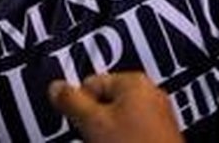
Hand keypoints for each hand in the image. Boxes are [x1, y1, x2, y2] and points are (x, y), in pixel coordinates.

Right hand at [47, 72, 181, 142]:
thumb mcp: (93, 123)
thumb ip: (71, 102)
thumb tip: (55, 88)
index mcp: (135, 81)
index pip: (90, 82)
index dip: (78, 105)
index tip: (77, 122)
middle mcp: (151, 93)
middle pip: (105, 101)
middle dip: (94, 120)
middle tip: (94, 137)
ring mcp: (159, 116)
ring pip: (118, 120)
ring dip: (107, 134)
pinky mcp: (162, 137)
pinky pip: (131, 133)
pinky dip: (122, 140)